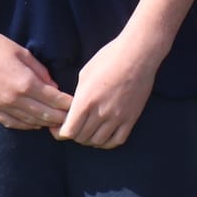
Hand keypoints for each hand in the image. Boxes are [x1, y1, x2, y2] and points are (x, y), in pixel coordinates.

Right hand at [0, 29, 72, 130]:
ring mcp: (1, 107)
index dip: (67, 104)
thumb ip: (40, 71)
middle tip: (72, 119)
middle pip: (44, 115)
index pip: (53, 99)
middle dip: (60, 118)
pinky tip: (35, 123)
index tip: (77, 106)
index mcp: (25, 83)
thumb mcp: (22, 53)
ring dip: (45, 123)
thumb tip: (54, 87)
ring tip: (57, 123)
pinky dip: (27, 125)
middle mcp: (14, 99)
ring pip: (30, 122)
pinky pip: (13, 124)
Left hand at [57, 30, 162, 148]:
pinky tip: (103, 135)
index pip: (69, 131)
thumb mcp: (85, 74)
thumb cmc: (109, 58)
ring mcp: (118, 117)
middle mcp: (101, 113)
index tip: (59, 128)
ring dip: (90, 139)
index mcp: (86, 101)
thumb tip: (73, 111)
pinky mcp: (131, 118)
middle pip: (82, 137)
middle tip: (74, 127)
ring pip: (98, 141)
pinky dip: (107, 142)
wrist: (138, 55)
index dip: (60, 132)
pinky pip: (117, 140)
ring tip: (88, 131)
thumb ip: (78, 96)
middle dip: (74, 134)